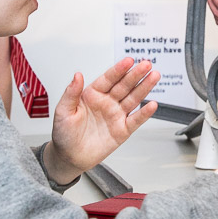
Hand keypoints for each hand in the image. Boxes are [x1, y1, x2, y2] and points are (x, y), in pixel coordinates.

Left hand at [44, 58, 159, 183]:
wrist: (69, 157)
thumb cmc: (64, 134)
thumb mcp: (63, 111)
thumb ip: (71, 93)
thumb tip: (77, 75)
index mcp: (92, 94)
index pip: (108, 79)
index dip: (119, 70)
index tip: (129, 61)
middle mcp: (107, 102)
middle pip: (124, 85)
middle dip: (136, 74)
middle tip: (147, 65)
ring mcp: (116, 115)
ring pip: (133, 99)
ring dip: (144, 88)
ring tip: (154, 76)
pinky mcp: (122, 130)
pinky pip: (135, 120)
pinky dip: (144, 113)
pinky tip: (152, 104)